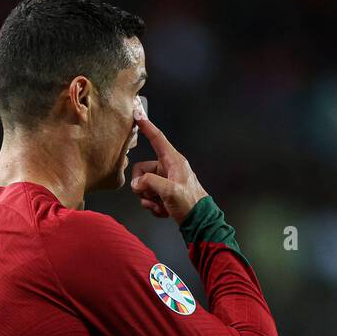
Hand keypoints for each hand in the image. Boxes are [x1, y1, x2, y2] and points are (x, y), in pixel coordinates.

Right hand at [130, 109, 208, 224]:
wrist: (199, 221)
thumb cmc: (190, 204)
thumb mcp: (170, 191)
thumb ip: (150, 182)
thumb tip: (137, 183)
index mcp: (173, 161)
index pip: (157, 139)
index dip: (147, 126)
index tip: (137, 114)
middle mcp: (168, 168)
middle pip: (142, 170)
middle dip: (143, 187)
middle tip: (153, 197)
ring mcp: (165, 181)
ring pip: (143, 186)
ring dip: (149, 200)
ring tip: (162, 205)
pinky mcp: (163, 192)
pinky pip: (148, 197)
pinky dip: (153, 206)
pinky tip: (164, 210)